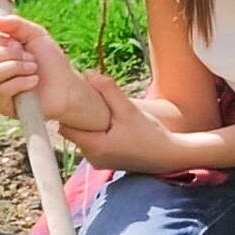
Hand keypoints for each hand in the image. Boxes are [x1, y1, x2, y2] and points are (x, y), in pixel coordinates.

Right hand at [0, 13, 107, 129]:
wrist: (67, 86)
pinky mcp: (2, 105)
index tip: (17, 41)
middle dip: (11, 54)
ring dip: (17, 68)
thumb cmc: (52, 62)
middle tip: (31, 57)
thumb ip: (16, 24)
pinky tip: (34, 82)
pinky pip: (1, 90)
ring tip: (34, 69)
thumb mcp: (36, 35)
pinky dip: (19, 83)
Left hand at [61, 72, 183, 171]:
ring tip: (97, 109)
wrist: (169, 157)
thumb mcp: (129, 109)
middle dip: (76, 116)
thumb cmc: (150, 134)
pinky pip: (92, 143)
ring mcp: (98, 162)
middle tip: (85, 99)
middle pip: (72, 133)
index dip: (65, 112)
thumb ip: (108, 90)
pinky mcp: (106, 161)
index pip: (64, 128)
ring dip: (87, 124)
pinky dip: (95, 132)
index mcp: (94, 147)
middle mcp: (92, 158)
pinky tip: (106, 122)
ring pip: (83, 138)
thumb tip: (88, 73)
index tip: (71, 97)